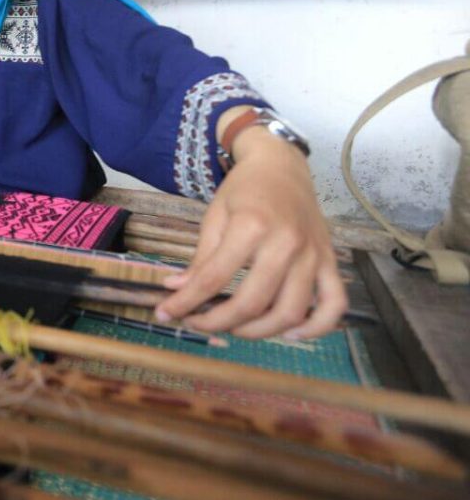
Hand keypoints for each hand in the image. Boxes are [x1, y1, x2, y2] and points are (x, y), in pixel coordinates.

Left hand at [156, 130, 347, 339]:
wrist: (282, 166)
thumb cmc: (244, 190)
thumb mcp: (214, 216)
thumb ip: (199, 257)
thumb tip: (175, 289)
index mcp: (251, 227)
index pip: (214, 278)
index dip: (186, 302)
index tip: (166, 313)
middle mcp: (286, 243)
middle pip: (252, 302)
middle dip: (218, 322)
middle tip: (199, 323)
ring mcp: (312, 254)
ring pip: (291, 311)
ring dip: (259, 331)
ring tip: (236, 329)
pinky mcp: (330, 261)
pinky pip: (334, 304)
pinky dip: (317, 327)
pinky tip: (291, 333)